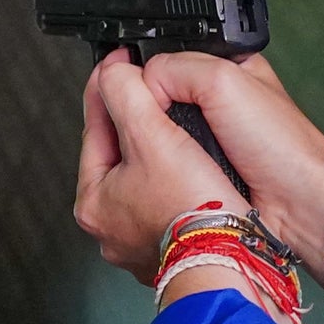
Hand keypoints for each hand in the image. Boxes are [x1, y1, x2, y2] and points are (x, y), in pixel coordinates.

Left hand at [75, 51, 241, 277]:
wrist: (231, 262)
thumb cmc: (190, 209)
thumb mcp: (150, 136)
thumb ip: (126, 95)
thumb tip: (112, 71)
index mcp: (92, 201)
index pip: (94, 128)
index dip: (110, 87)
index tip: (121, 60)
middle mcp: (109, 228)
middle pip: (119, 156)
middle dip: (136, 124)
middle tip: (153, 94)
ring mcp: (139, 243)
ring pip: (145, 181)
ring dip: (161, 155)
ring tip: (179, 130)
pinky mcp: (171, 251)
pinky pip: (169, 204)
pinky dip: (179, 185)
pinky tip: (197, 172)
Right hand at [143, 49, 323, 323]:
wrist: (300, 206)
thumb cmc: (281, 145)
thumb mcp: (224, 82)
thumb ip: (175, 68)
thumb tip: (136, 82)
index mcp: (228, 67)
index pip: (170, 58)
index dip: (149, 70)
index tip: (128, 84)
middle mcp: (218, 101)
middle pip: (160, 96)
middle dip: (150, 108)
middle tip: (144, 120)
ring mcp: (210, 139)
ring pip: (161, 132)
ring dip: (157, 140)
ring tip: (153, 146)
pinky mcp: (204, 171)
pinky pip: (170, 161)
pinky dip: (166, 164)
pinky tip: (164, 167)